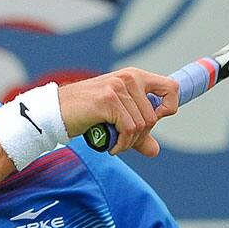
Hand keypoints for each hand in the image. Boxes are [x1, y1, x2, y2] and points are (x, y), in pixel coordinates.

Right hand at [58, 68, 178, 155]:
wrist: (56, 111)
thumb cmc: (86, 113)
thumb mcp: (116, 120)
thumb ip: (137, 133)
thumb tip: (155, 151)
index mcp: (135, 76)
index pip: (171, 88)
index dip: (168, 108)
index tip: (152, 121)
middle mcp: (129, 78)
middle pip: (153, 117)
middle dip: (140, 136)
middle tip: (124, 141)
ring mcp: (118, 88)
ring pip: (142, 125)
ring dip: (129, 142)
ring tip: (115, 143)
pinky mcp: (108, 101)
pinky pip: (128, 130)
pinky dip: (122, 145)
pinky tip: (112, 147)